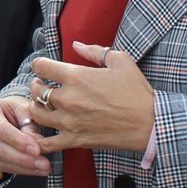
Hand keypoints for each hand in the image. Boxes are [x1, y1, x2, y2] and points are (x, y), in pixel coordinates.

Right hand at [0, 95, 49, 176]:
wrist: (4, 114)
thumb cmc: (14, 109)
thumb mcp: (24, 108)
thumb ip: (29, 124)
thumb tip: (37, 144)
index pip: (0, 128)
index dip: (18, 141)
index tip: (37, 150)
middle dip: (22, 158)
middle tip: (44, 163)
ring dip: (22, 167)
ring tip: (43, 168)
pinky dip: (18, 170)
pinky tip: (33, 169)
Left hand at [27, 42, 154, 154]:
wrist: (151, 123)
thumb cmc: (137, 91)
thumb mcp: (120, 61)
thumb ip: (94, 51)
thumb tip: (77, 44)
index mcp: (76, 76)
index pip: (41, 67)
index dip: (39, 65)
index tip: (42, 68)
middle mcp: (68, 98)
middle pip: (35, 90)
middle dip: (36, 86)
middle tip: (42, 86)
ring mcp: (69, 121)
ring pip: (36, 114)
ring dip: (36, 108)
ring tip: (42, 106)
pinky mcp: (75, 140)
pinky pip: (47, 143)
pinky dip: (39, 140)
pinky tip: (41, 134)